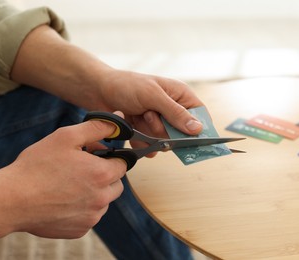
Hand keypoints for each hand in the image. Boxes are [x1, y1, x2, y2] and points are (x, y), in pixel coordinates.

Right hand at [2, 113, 125, 238]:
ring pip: (104, 201)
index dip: (110, 156)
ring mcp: (91, 217)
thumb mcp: (66, 137)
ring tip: (70, 184)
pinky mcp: (80, 229)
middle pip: (116, 184)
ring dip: (95, 192)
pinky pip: (90, 216)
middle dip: (105, 174)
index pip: (123, 163)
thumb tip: (119, 119)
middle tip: (82, 169)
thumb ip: (97, 127)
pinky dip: (82, 208)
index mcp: (102, 174)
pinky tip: (63, 200)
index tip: (94, 155)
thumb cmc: (37, 166)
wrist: (12, 200)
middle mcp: (102, 199)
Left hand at [11, 25, 203, 137]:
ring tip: (137, 117)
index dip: (199, 129)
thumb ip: (175, 113)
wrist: (99, 91)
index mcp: (180, 96)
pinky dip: (139, 140)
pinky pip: (150, 147)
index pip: (200, 115)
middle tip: (149, 115)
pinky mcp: (146, 133)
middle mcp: (172, 110)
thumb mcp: (153, 96)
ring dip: (149, 133)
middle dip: (163, 129)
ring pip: (164, 142)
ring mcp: (158, 122)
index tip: (194, 141)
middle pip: (181, 133)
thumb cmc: (127, 86)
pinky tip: (131, 127)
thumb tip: (198, 129)